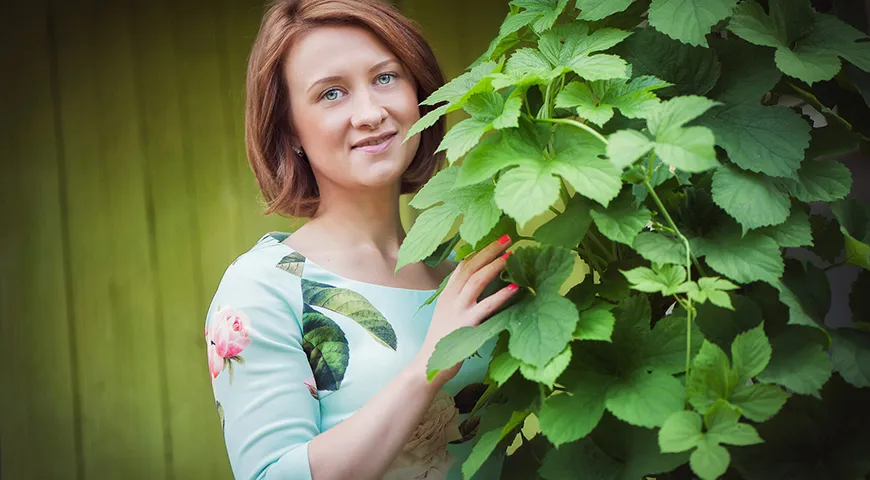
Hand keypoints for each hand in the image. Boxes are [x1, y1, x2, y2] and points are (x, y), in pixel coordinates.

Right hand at [414, 235, 519, 387]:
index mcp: (447, 293)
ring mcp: (458, 310)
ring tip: (511, 256)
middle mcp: (451, 297)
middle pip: (470, 266)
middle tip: (507, 238)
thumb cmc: (444, 340)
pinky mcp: (466, 324)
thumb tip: (482, 286)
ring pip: (476, 280)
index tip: (495, 240)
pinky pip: (486, 306)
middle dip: (488, 250)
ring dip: (494, 266)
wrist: (428, 363)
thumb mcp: (450, 313)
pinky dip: (502, 295)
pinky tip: (515, 287)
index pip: (463, 265)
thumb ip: (462, 299)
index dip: (479, 251)